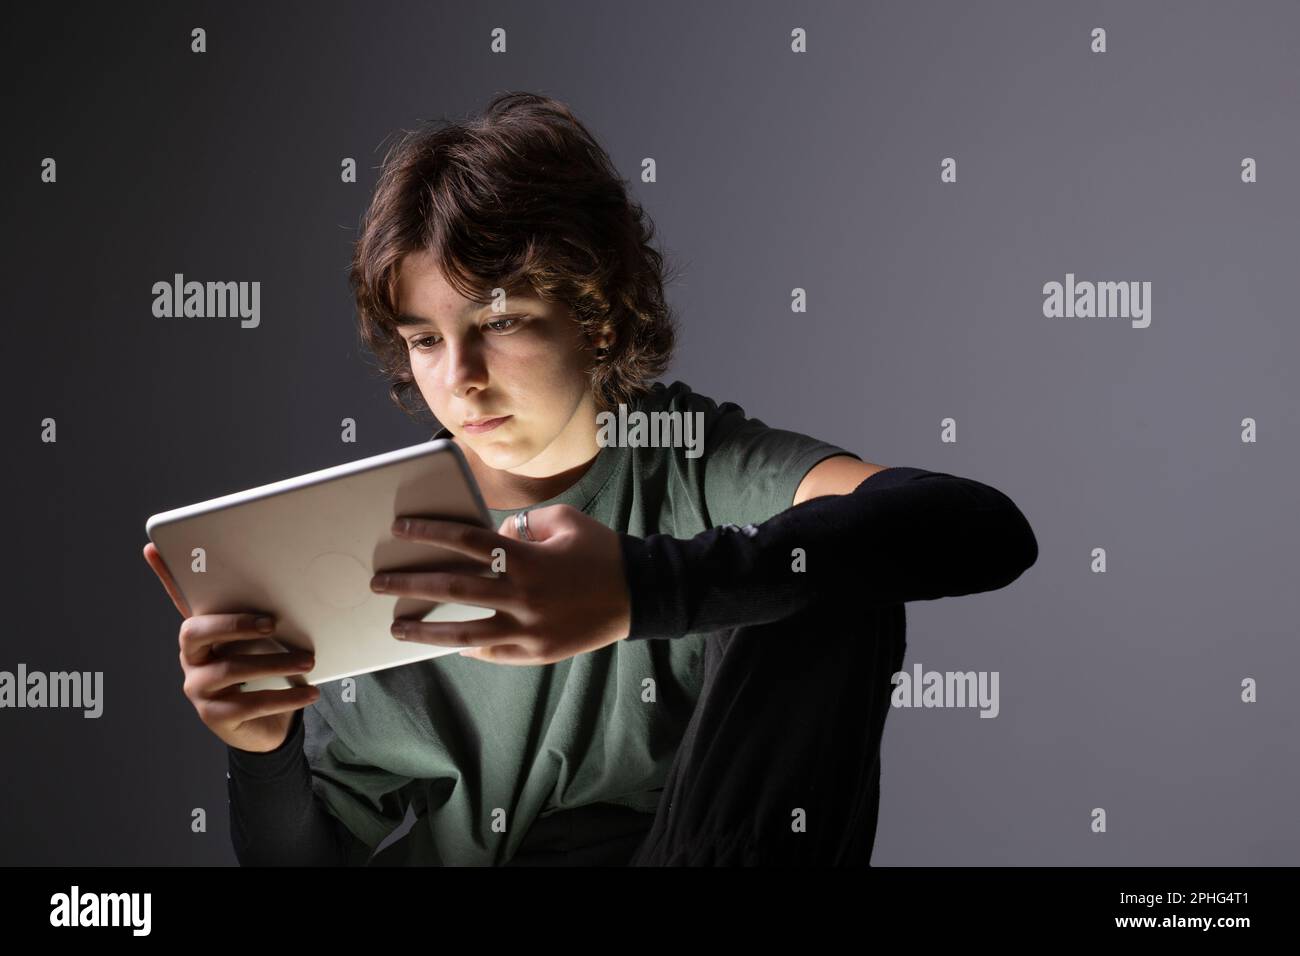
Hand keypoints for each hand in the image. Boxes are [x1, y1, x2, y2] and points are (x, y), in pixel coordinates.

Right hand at [142, 542, 320, 751]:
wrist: (267, 725)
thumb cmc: (265, 670)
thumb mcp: (266, 641)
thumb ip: (268, 616)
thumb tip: (293, 584)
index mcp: (201, 631)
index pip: (180, 598)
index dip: (165, 574)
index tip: (155, 546)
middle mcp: (191, 657)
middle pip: (197, 632)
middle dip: (235, 623)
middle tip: (273, 621)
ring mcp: (198, 687)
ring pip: (231, 669)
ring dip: (275, 662)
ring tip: (309, 660)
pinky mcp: (214, 715)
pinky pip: (249, 703)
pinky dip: (284, 696)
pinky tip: (310, 692)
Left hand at [370, 505, 631, 664]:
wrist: (639, 593)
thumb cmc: (600, 550)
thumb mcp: (563, 521)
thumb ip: (521, 526)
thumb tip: (489, 537)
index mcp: (525, 557)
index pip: (464, 540)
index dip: (429, 532)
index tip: (400, 530)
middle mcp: (521, 594)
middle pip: (452, 586)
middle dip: (410, 582)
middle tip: (379, 582)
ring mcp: (527, 629)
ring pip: (463, 630)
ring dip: (425, 628)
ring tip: (396, 627)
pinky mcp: (536, 653)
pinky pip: (491, 652)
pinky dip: (467, 647)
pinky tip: (447, 643)